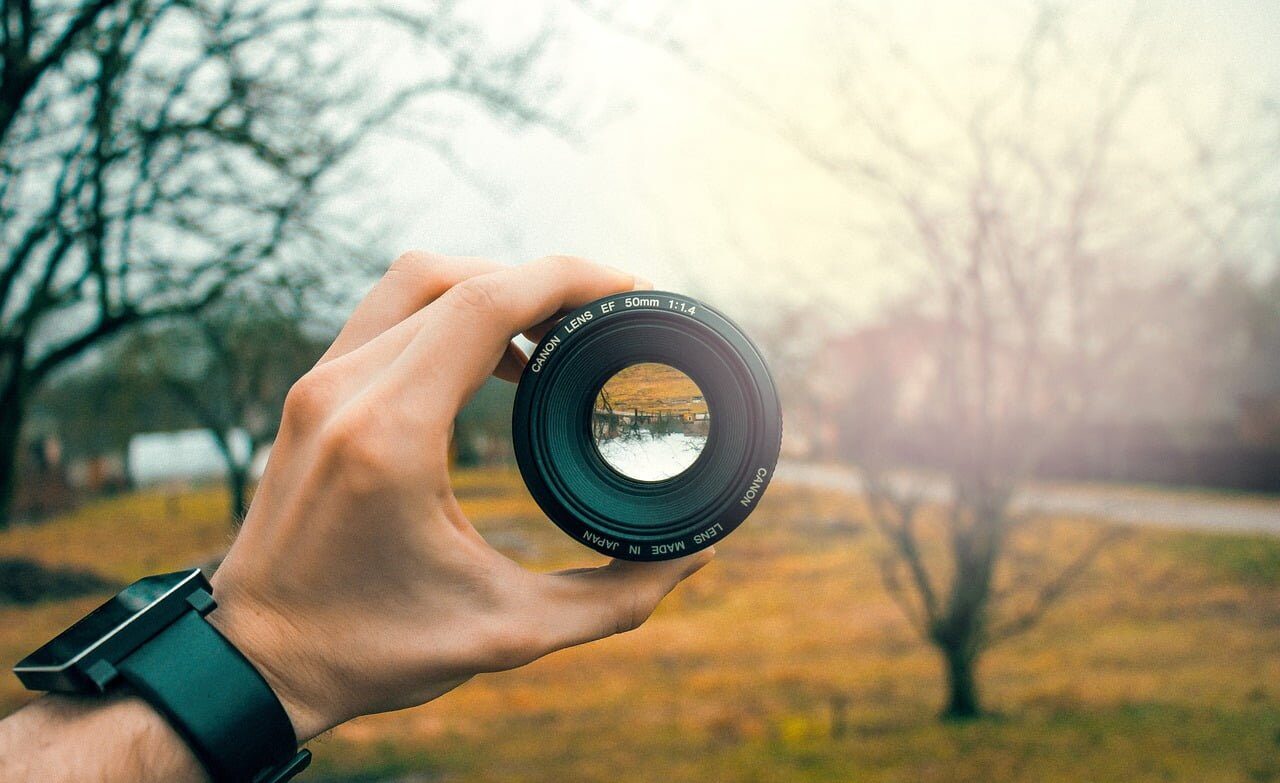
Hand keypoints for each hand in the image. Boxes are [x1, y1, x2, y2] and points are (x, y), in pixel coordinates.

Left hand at [208, 253, 713, 740]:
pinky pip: (386, 315)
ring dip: (490, 287)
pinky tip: (493, 358)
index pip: (485, 303)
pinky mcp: (310, 394)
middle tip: (603, 314)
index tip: (629, 289)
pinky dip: (447, 312)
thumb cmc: (369, 651)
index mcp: (390, 436)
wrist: (253, 662)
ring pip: (415, 282)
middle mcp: (345, 391)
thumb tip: (694, 560)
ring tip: (553, 335)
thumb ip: (613, 600)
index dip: (569, 279)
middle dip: (542, 280)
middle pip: (456, 277)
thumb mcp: (506, 634)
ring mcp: (318, 385)